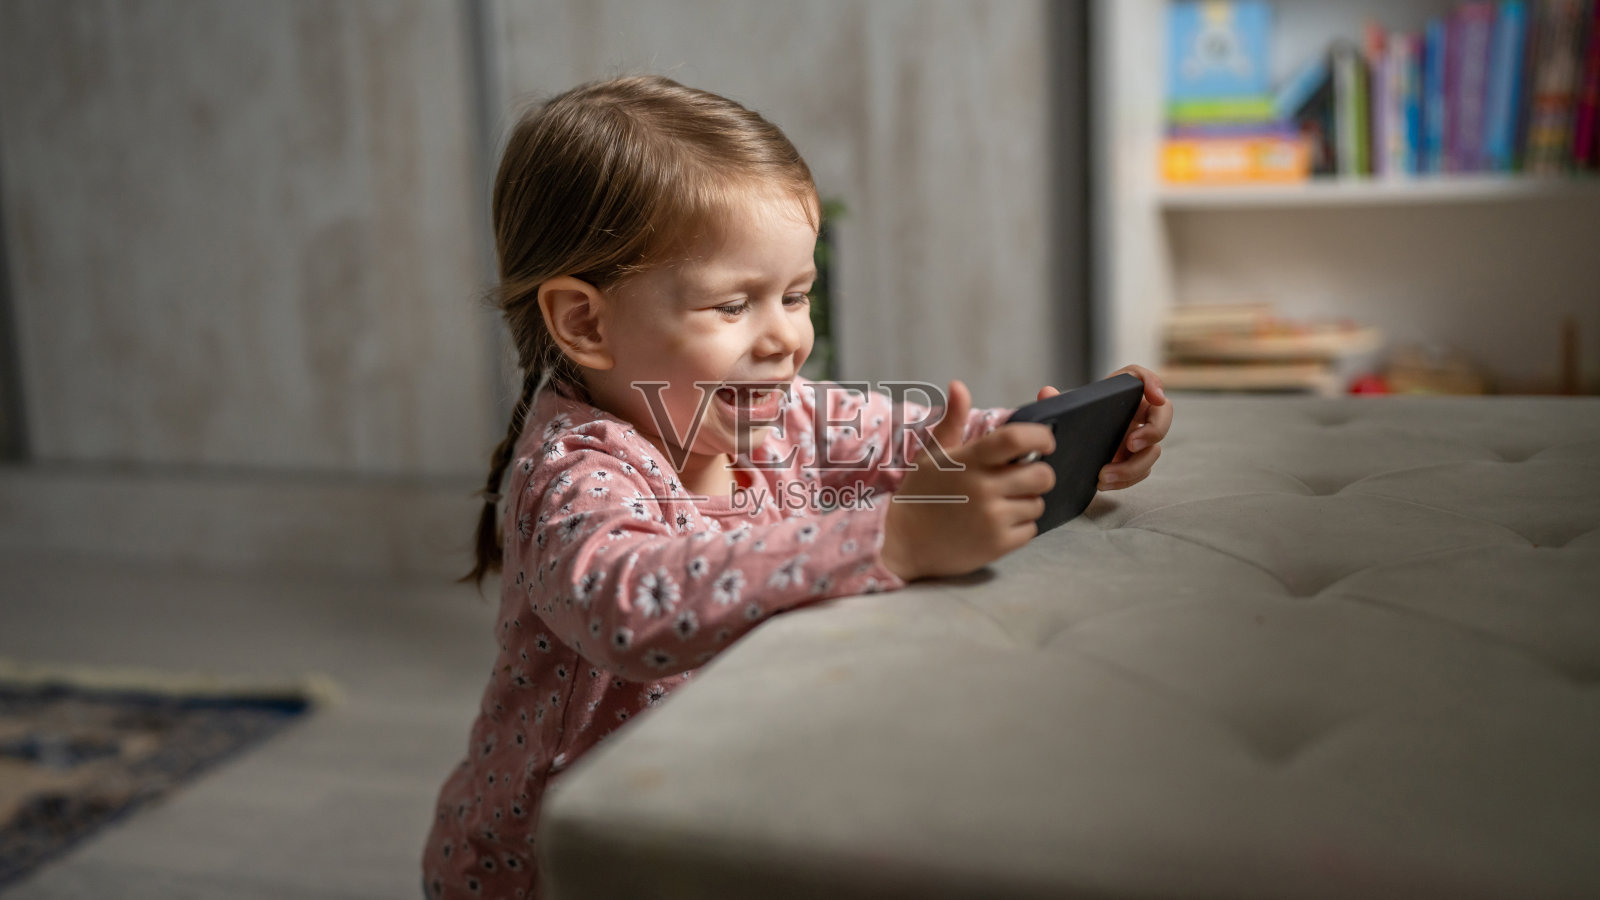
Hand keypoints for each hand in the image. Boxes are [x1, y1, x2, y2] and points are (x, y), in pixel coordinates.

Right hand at [881, 379, 1055, 580]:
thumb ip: (952, 421)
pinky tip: (998, 523)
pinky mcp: (998, 545)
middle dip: (1039, 473)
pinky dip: (1021, 526)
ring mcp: (992, 518)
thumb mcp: (932, 455)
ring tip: (1003, 503)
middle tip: (1023, 476)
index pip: (1017, 439)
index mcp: (969, 460)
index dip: (1041, 437)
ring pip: (1038, 503)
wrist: (903, 543)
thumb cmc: (921, 494)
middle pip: (1042, 474)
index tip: (1044, 442)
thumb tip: (959, 385)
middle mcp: (983, 488)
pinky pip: (1031, 530)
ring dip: (1027, 501)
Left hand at [1035, 365, 1170, 490]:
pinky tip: (1104, 483)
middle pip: (1163, 415)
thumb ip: (1056, 401)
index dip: (1153, 383)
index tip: (1155, 397)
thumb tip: (1046, 393)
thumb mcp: (1064, 412)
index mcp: (1122, 394)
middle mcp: (1137, 414)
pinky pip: (1141, 472)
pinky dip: (1125, 480)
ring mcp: (1140, 438)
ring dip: (1133, 466)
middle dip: (1153, 431)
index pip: (1143, 378)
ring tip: (1105, 475)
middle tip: (1131, 444)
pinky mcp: (1135, 461)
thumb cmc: (1074, 421)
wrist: (1075, 446)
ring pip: (1154, 450)